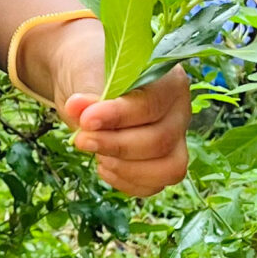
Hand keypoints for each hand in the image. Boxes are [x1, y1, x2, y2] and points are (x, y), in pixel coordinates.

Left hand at [45, 21, 190, 197]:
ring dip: (125, 168)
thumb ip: (89, 95)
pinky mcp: (163, 163)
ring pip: (168, 169)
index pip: (151, 105)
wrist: (88, 86)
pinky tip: (103, 165)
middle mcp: (179, 112)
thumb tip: (77, 108)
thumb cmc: (93, 73)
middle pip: (160, 141)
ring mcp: (176, 141)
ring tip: (96, 153)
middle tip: (81, 139)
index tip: (86, 120)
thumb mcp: (88, 76)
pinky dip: (126, 181)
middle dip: (116, 145)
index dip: (118, 117)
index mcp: (170, 81)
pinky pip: (154, 185)